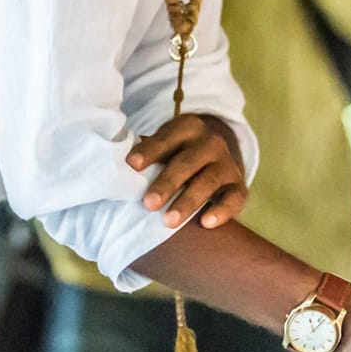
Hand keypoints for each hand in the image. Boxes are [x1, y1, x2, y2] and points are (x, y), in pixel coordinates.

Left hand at [128, 113, 246, 229]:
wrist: (217, 156)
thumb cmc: (177, 154)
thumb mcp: (165, 145)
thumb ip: (146, 152)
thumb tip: (112, 167)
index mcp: (188, 128)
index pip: (167, 138)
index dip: (150, 151)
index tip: (131, 165)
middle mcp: (210, 143)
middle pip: (188, 162)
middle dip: (167, 183)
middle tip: (148, 204)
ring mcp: (227, 164)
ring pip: (209, 181)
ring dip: (188, 201)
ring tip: (169, 221)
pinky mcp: (238, 186)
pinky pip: (234, 198)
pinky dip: (222, 211)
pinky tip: (206, 223)